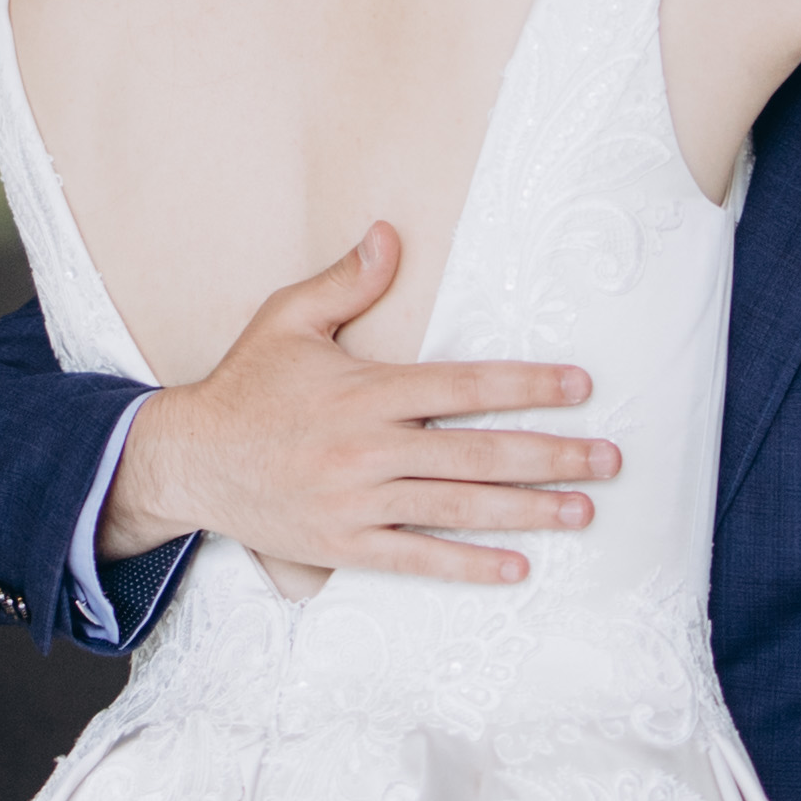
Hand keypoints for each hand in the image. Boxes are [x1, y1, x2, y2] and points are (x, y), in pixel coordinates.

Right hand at [102, 224, 616, 582]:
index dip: (527, 386)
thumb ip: (347, 281)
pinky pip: (417, 559)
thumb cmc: (245, 386)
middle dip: (552, 456)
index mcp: (367, 391)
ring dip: (528, 511)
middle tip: (611, 460)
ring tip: (584, 512)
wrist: (189, 461)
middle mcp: (370, 448)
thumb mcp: (287, 319)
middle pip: (478, 452)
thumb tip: (391, 234)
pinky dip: (468, 565)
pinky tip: (516, 566)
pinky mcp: (345, 544)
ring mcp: (359, 502)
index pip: (465, 386)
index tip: (581, 388)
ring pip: (459, 507)